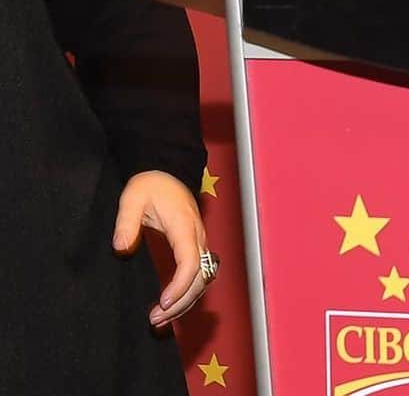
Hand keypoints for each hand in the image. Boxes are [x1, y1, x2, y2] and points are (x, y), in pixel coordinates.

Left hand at [113, 170, 210, 327]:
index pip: (191, 261)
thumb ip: (126, 222)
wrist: (165, 172)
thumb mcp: (132, 198)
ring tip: (160, 319)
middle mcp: (196, 235)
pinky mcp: (194, 247)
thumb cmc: (150, 185)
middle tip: (155, 318)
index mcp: (183, 225)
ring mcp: (198, 242)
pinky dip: (187, 294)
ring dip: (185, 301)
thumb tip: (122, 248)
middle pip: (201, 276)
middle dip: (182, 301)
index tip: (162, 302)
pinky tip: (169, 306)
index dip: (180, 285)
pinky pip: (198, 275)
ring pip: (203, 279)